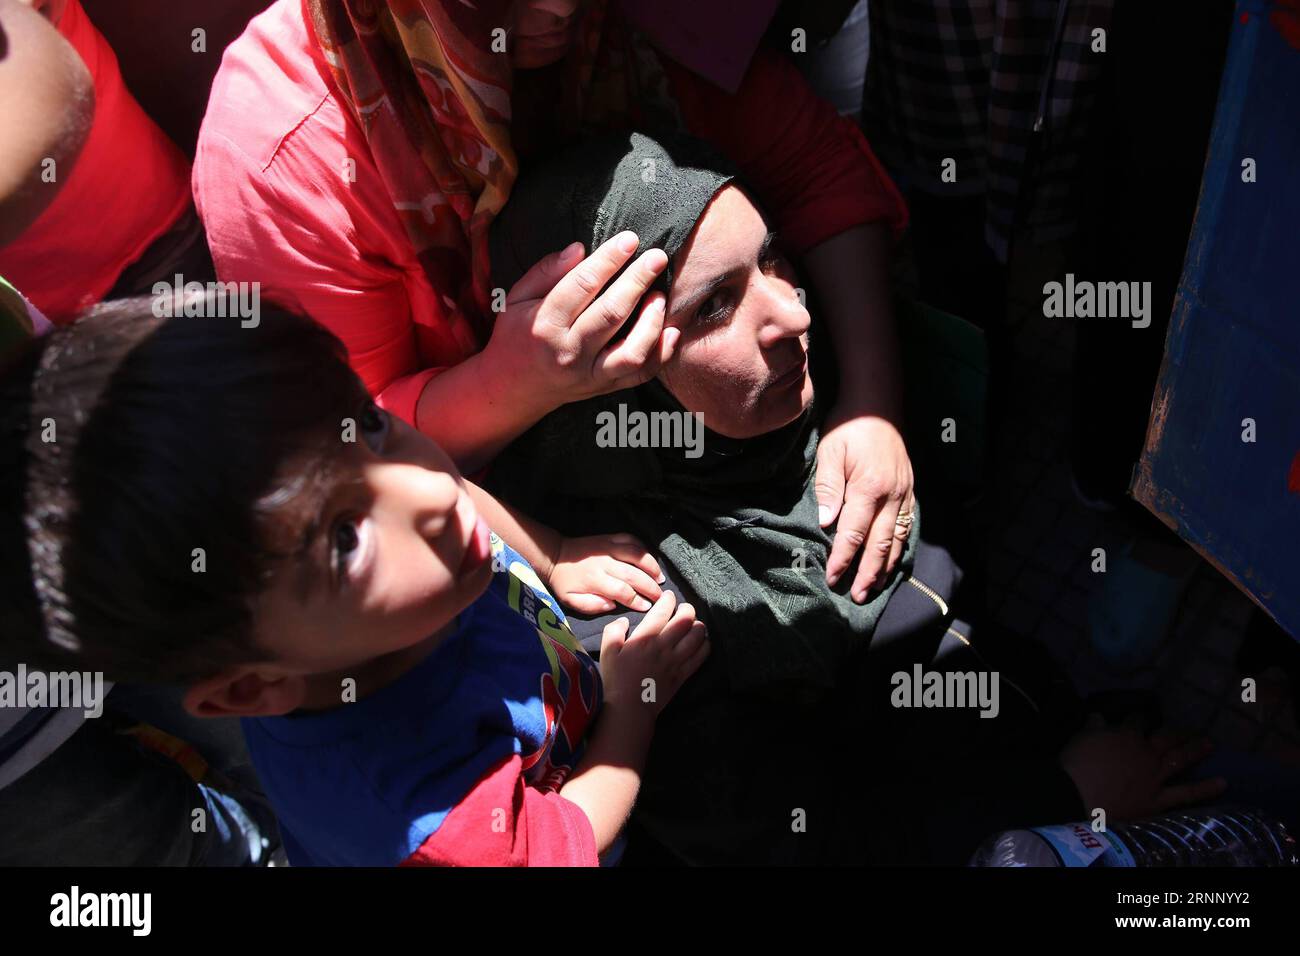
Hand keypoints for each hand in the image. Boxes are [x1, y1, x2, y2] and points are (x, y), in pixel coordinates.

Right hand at [482, 232, 677, 415]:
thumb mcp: (515, 299)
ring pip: (631, 350)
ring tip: (659, 295)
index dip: (609, 259)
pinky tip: (672, 331)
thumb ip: (544, 272)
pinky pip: (639, 374)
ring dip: (652, 320)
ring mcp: (588, 374)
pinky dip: (661, 355)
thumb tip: (579, 248)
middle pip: (611, 313)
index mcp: (544, 324)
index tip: (630, 240)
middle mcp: (568, 352)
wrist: (512, 389)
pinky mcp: (603, 388)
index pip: (582, 285)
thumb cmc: (516, 336)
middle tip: (657, 256)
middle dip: (638, 280)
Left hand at [548, 533, 665, 614]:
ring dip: (651, 566)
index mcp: (595, 580)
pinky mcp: (609, 537)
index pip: (622, 591)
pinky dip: (643, 548)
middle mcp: (604, 562)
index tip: (647, 606)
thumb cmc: (564, 582)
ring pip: (636, 554)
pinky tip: (649, 559)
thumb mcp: (571, 600)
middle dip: (650, 587)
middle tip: (660, 596)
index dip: (637, 600)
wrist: (555, 555)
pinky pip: (630, 539)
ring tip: (660, 578)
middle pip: (634, 574)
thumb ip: (591, 606)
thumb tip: (613, 605)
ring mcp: (608, 547)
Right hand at [598, 591, 708, 717]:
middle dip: (687, 609)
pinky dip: (705, 645)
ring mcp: (677, 661)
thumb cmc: (616, 679)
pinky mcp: (684, 674)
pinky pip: (702, 656)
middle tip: (683, 608)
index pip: (663, 610)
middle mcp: (664, 646)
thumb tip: (623, 620)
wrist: (629, 708)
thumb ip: (613, 630)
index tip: (668, 596)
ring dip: (698, 625)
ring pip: (698, 636)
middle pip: (686, 619)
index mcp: (645, 638)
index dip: (669, 599)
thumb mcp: (607, 651)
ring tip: (693, 624)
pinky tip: (700, 642)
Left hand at [815, 410, 914, 602]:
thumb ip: (828, 488)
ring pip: (897, 539)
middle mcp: (892, 495)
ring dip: (886, 566)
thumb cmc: (849, 427)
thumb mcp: (830, 453)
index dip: (843, 558)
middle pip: (880, 544)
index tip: (832, 577)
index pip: (854, 533)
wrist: (878, 405)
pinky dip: (899, 547)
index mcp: (869, 487)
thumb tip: (826, 523)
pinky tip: (891, 560)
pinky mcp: (910, 490)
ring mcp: (904, 493)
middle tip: (857, 595)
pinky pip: (907, 526)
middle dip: (867, 573)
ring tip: (874, 587)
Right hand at [1058, 719, 1227, 821]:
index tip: (1141, 716)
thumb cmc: (1076, 764)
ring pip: (1180, 760)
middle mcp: (1146, 753)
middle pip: (1166, 737)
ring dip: (1195, 750)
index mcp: (1127, 735)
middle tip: (1189, 728)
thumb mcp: (1081, 737)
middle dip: (1178, 731)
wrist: (1078, 796)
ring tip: (1210, 744)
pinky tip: (1223, 783)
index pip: (1137, 721)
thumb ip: (1093, 726)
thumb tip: (1098, 716)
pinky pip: (1185, 794)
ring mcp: (1155, 776)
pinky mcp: (1158, 799)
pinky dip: (1205, 789)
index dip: (1140, 717)